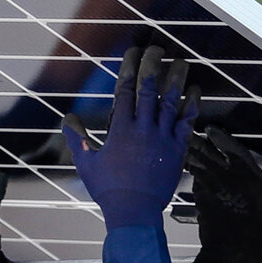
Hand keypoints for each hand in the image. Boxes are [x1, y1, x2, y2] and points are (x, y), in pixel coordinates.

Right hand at [62, 45, 199, 228]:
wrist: (134, 212)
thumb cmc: (108, 190)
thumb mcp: (86, 164)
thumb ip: (76, 138)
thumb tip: (67, 119)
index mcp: (120, 130)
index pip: (125, 91)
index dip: (129, 68)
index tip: (133, 53)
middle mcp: (142, 129)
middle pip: (149, 89)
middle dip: (152, 66)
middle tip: (156, 49)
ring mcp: (162, 139)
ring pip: (171, 102)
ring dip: (176, 80)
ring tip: (180, 63)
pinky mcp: (176, 150)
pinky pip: (187, 123)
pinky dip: (192, 106)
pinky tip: (195, 92)